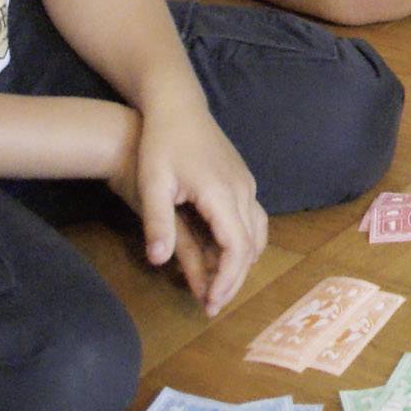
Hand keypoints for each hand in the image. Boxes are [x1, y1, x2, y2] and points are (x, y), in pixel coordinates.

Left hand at [108, 100, 267, 317]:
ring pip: (258, 233)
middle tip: (212, 304)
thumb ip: (158, 222)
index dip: (227, 280)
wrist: (178, 105)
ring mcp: (246, 183)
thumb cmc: (161, 142)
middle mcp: (243, 190)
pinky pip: (252, 219)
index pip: (237, 248)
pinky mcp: (242, 179)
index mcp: (222, 193)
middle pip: (252, 246)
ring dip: (242, 262)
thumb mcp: (152, 183)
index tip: (209, 302)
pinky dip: (243, 244)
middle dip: (235, 279)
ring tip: (218, 284)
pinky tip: (222, 253)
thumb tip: (158, 260)